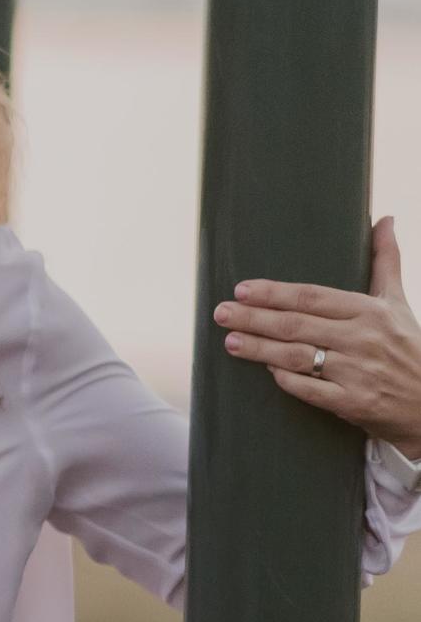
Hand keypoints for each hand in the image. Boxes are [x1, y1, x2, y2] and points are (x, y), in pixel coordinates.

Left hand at [215, 216, 420, 457]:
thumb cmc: (410, 346)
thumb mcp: (398, 302)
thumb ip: (386, 261)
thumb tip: (384, 219)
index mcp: (370, 312)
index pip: (313, 297)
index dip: (275, 293)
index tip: (242, 289)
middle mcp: (363, 340)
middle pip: (297, 325)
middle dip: (254, 318)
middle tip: (220, 312)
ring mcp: (358, 373)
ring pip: (297, 357)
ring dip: (259, 349)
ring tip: (230, 341)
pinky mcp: (354, 403)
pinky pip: (311, 390)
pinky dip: (287, 379)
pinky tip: (267, 371)